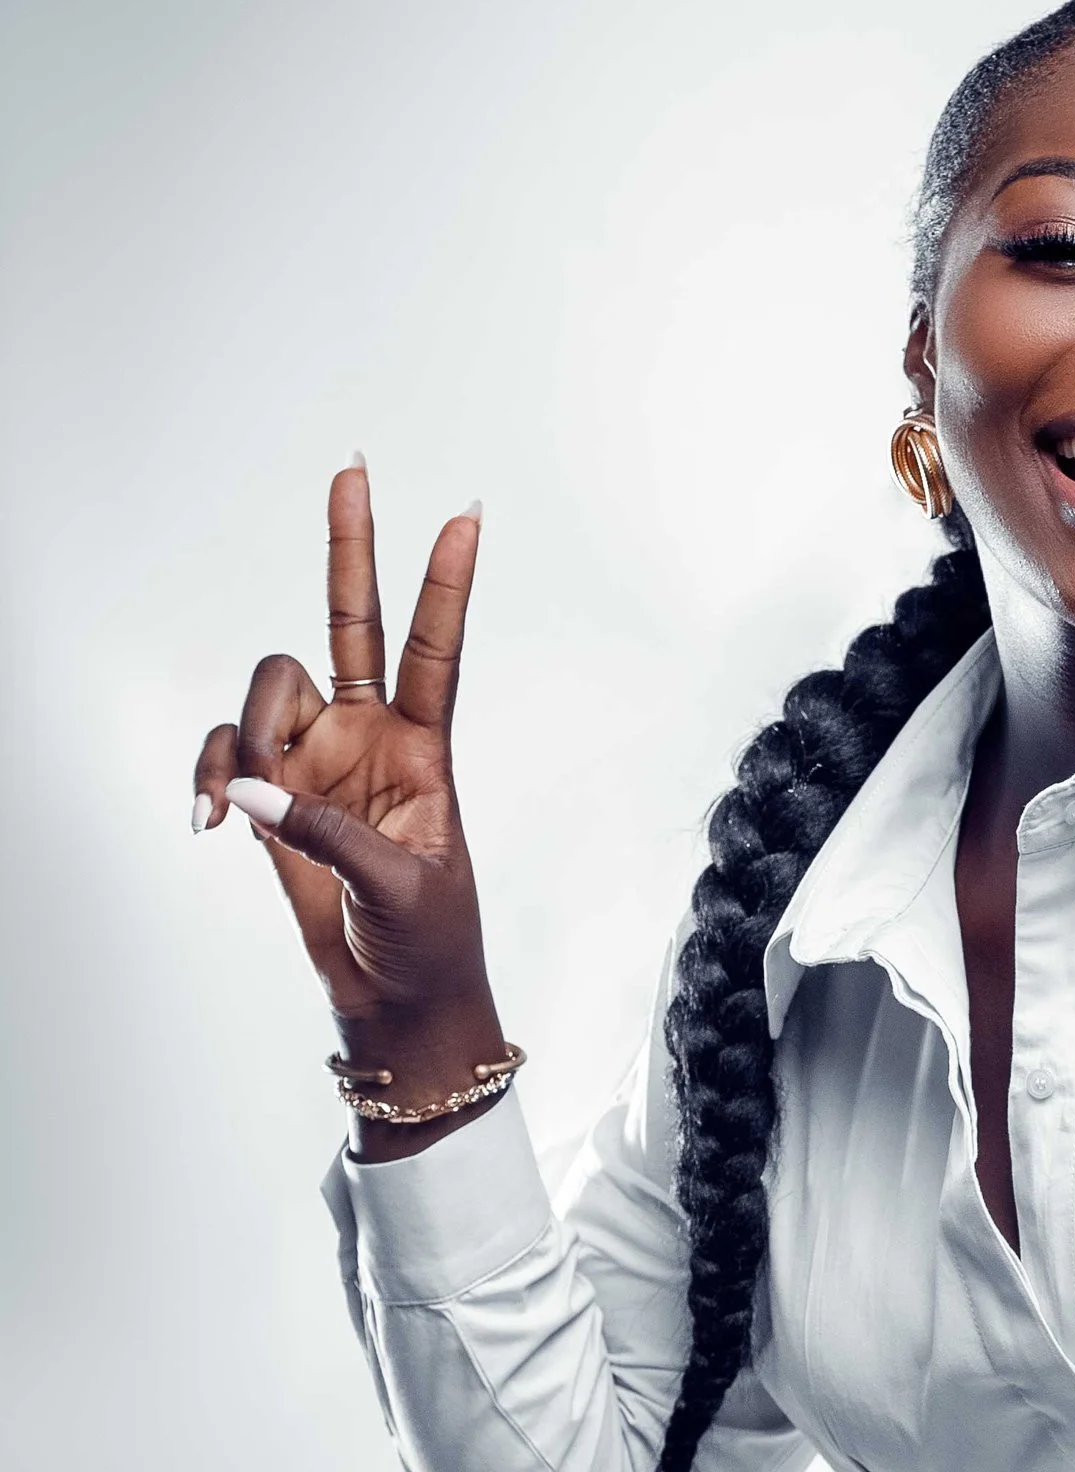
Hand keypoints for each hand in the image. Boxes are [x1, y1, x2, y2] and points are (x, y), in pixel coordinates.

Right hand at [195, 463, 502, 1148]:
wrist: (396, 1002)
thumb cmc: (428, 945)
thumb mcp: (400, 887)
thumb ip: (324, 832)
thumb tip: (256, 790)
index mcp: (426, 751)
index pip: (435, 651)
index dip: (446, 585)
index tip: (465, 516)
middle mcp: (369, 738)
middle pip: (351, 622)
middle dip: (349, 549)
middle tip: (351, 469)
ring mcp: (316, 760)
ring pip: (266, 695)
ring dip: (248, 740)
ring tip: (253, 812)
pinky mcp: (273, 795)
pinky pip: (228, 755)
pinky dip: (214, 778)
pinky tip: (213, 822)